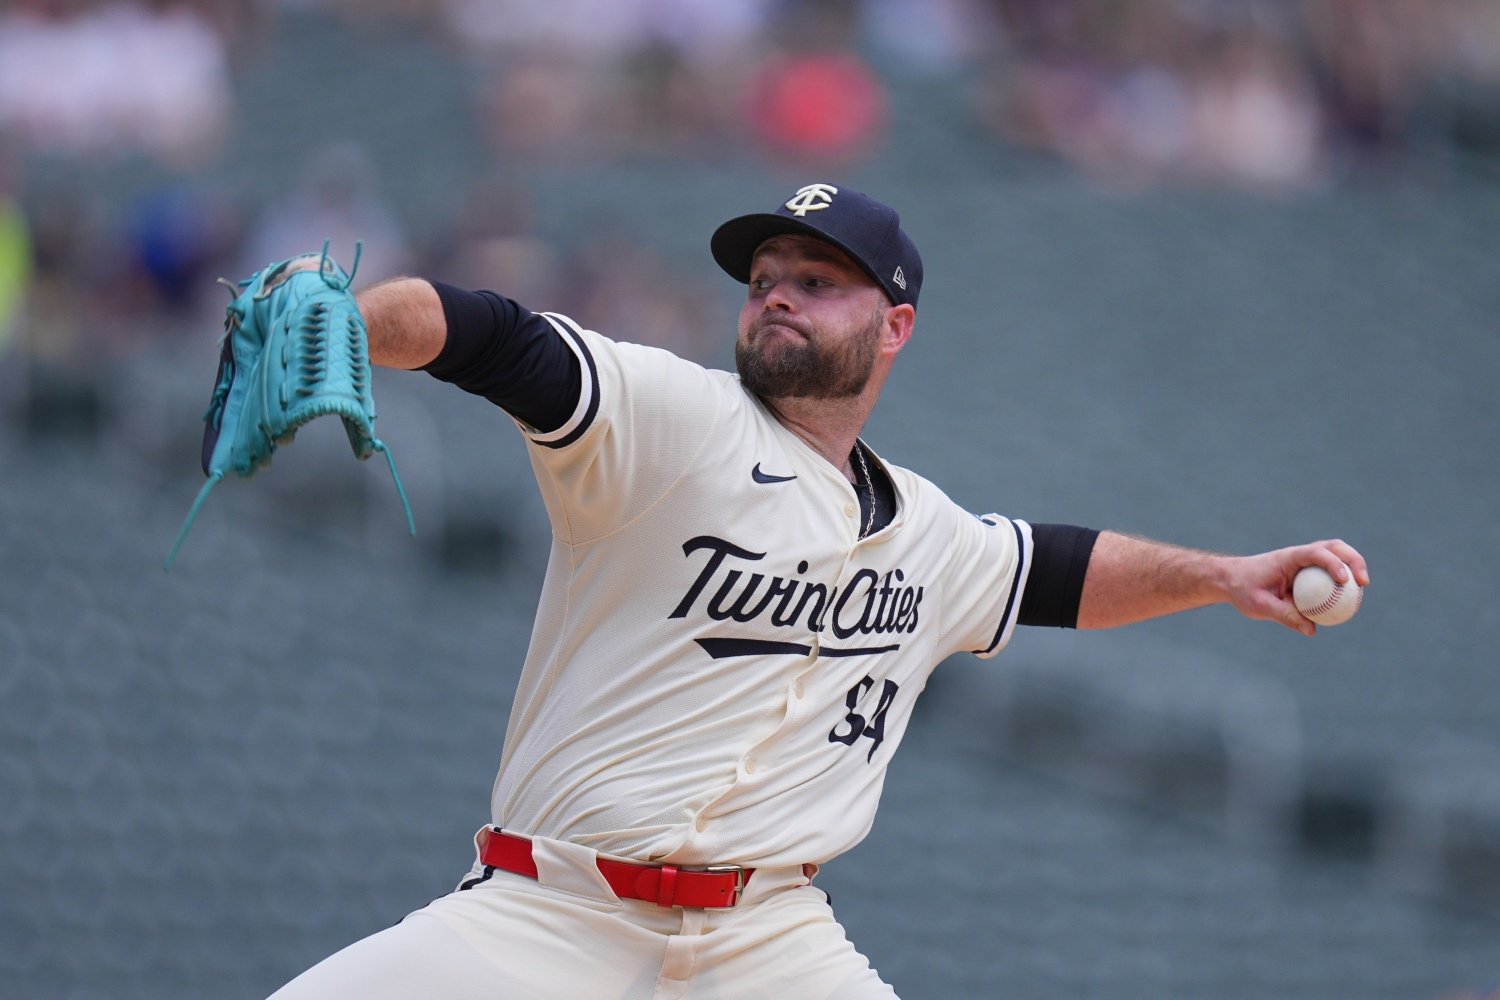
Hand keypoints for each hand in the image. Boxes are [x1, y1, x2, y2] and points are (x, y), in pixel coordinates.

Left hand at [1223, 539, 1368, 635]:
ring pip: (1335, 557)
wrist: (1229, 580)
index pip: (1316, 553)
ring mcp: (1304, 562)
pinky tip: (1348, 600)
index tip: (1345, 581)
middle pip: (1334, 548)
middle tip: (1364, 582)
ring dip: (1352, 567)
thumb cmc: (1242, 589)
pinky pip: (1328, 574)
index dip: (1334, 563)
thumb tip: (1311, 630)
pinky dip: (1341, 582)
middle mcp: (1299, 556)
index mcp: (1288, 558)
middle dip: (1353, 560)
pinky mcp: (1306, 572)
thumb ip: (1285, 616)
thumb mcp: (1259, 605)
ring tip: (1363, 587)